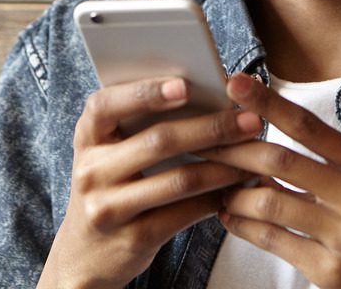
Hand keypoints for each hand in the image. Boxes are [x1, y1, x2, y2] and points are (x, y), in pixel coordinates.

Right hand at [39, 76, 260, 288]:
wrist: (86, 255)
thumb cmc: (111, 186)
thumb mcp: (110, 153)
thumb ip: (139, 125)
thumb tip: (207, 94)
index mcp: (87, 137)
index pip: (105, 105)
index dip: (145, 93)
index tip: (185, 85)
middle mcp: (91, 171)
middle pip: (158, 141)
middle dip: (212, 128)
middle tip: (250, 120)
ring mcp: (109, 208)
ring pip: (180, 179)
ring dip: (225, 165)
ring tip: (254, 154)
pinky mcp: (133, 238)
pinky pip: (186, 212)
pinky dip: (217, 196)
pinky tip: (237, 186)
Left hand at [201, 72, 340, 288]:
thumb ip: (328, 159)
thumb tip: (266, 134)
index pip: (308, 125)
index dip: (268, 102)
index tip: (236, 84)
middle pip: (279, 161)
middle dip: (232, 150)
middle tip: (200, 141)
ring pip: (268, 203)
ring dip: (232, 194)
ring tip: (216, 187)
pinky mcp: (330, 270)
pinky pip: (272, 240)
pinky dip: (242, 226)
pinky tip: (230, 217)